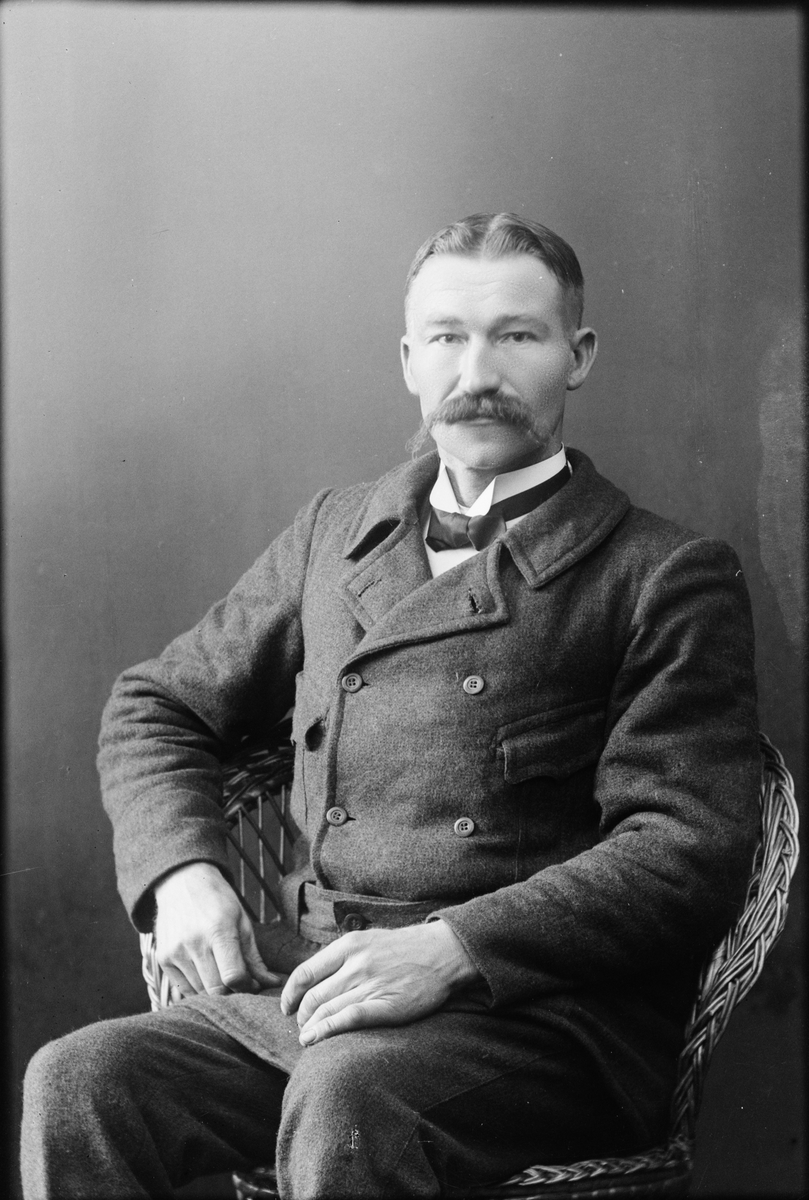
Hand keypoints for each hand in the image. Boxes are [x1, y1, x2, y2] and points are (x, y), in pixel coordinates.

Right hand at [154, 861, 283, 997]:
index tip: (253, 983)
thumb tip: (273, 983)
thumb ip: (254, 957)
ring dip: (215, 992)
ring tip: (223, 976)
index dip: (247, 986)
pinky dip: (198, 990)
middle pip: (216, 989)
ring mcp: (175, 952)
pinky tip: (206, 975)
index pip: (233, 976)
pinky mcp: (163, 959)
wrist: (182, 882)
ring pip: (200, 992)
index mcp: (218, 930)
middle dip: (233, 992)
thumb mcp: (242, 921)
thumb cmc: (218, 900)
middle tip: (241, 983)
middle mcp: (193, 943)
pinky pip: (183, 989)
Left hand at [280, 919, 479, 1045]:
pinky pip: (347, 1019)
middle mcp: (354, 964)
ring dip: (310, 1028)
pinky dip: (325, 1031)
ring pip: (326, 1010)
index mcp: (348, 945)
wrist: (442, 952)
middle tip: (301, 1026)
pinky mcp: (384, 1004)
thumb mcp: (370, 938)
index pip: (305, 972)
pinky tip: (314, 1040)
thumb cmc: (406, 947)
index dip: (290, 993)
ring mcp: (369, 984)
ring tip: (306, 1038)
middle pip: (313, 996)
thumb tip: (321, 976)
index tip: (286, 1006)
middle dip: (301, 1015)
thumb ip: (345, 955)